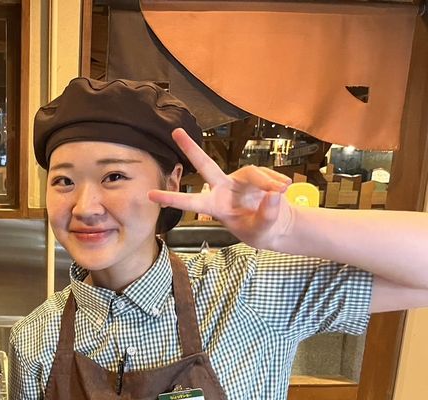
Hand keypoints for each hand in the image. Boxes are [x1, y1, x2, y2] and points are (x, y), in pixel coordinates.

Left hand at [148, 128, 295, 249]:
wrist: (278, 226)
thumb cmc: (260, 231)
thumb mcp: (262, 231)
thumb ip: (266, 215)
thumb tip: (273, 194)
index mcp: (216, 207)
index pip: (191, 202)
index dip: (172, 198)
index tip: (150, 194)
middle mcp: (223, 190)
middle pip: (206, 165)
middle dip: (191, 148)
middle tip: (176, 132)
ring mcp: (238, 181)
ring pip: (250, 173)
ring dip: (266, 181)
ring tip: (280, 191)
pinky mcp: (255, 176)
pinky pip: (266, 174)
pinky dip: (276, 181)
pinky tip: (285, 188)